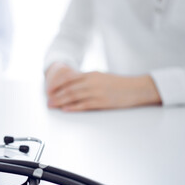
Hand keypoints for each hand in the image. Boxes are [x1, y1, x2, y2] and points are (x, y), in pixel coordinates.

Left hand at [46, 63, 161, 111]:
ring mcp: (97, 92)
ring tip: (53, 106)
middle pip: (69, 88)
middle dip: (56, 95)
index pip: (69, 78)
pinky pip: (84, 105)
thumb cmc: (118, 84)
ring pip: (74, 96)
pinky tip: (66, 109)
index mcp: (91, 74)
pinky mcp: (102, 102)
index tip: (49, 89)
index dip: (57, 84)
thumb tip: (73, 84)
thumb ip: (87, 80)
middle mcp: (92, 82)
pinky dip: (74, 107)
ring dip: (61, 101)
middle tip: (48, 101)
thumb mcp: (101, 77)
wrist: (137, 88)